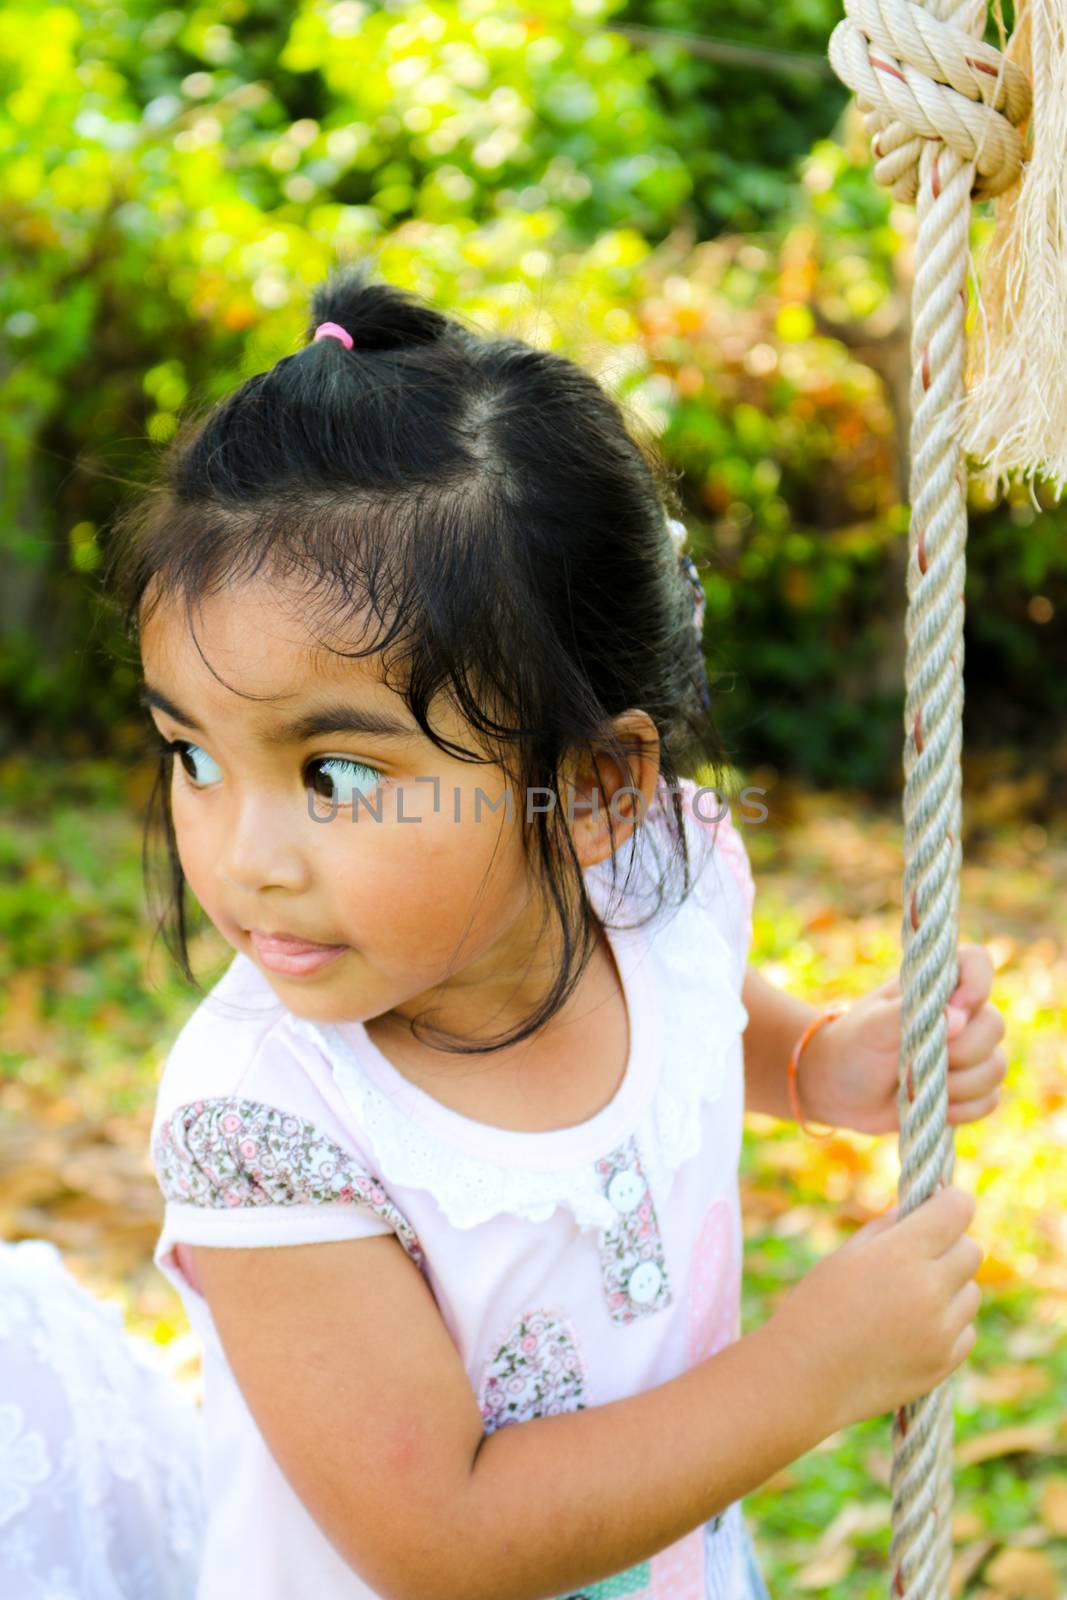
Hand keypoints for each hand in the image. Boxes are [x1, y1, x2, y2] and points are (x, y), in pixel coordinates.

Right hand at [769, 1184, 982, 1431]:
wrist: (804, 1377)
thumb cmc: (816, 1307)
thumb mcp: (845, 1255)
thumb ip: (887, 1226)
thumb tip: (920, 1206)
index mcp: (901, 1254)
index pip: (958, 1209)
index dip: (952, 1201)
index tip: (942, 1203)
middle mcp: (929, 1290)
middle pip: (971, 1250)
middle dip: (950, 1245)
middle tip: (919, 1254)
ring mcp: (941, 1331)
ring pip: (972, 1292)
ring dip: (951, 1287)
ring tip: (908, 1298)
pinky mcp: (944, 1364)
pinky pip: (966, 1330)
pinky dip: (948, 1324)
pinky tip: (912, 1328)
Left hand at [797, 942, 1006, 1134]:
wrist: (840, 1090)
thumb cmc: (854, 1046)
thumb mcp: (871, 1027)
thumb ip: (907, 1014)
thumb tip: (957, 1017)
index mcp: (937, 985)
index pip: (978, 963)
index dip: (977, 985)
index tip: (954, 1011)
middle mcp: (960, 1014)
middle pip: (994, 1026)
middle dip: (961, 1052)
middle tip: (917, 1060)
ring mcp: (969, 1051)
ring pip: (996, 1067)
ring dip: (958, 1085)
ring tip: (917, 1085)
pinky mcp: (970, 1087)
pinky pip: (989, 1099)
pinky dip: (962, 1108)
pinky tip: (931, 1105)